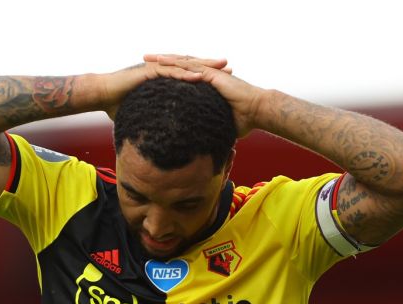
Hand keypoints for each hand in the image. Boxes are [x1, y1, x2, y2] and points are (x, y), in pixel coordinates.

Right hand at [99, 57, 229, 119]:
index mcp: (163, 79)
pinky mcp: (148, 72)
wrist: (102, 95)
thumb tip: (161, 139)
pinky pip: (169, 72)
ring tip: (219, 67)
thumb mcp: (143, 113)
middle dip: (210, 66)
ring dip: (202, 66)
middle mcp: (161, 70)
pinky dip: (183, 74)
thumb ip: (154, 121)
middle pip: (191, 66)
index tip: (224, 79)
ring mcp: (155, 69)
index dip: (206, 76)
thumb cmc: (119, 105)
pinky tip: (198, 76)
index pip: (189, 75)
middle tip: (229, 66)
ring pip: (183, 66)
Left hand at [145, 54, 263, 137]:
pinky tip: (162, 61)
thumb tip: (205, 146)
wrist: (257, 111)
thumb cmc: (244, 121)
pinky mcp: (212, 74)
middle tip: (144, 60)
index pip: (184, 76)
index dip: (169, 75)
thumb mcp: (221, 125)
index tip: (154, 76)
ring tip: (147, 57)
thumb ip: (211, 130)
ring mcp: (209, 73)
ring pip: (182, 62)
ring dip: (164, 59)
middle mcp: (207, 76)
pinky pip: (190, 67)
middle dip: (162, 63)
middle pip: (180, 66)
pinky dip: (175, 63)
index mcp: (208, 85)